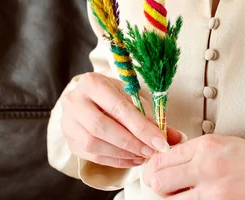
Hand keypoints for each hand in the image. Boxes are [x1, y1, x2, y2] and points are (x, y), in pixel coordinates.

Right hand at [60, 72, 182, 168]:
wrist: (87, 98)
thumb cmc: (112, 94)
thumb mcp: (131, 96)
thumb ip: (151, 116)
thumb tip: (176, 137)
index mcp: (92, 83)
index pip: (118, 108)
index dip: (141, 127)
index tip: (161, 141)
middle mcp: (75, 101)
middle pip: (101, 127)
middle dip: (131, 142)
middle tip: (152, 151)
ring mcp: (68, 122)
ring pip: (93, 144)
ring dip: (123, 153)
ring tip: (144, 155)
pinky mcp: (69, 140)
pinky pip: (92, 156)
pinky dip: (116, 160)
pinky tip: (133, 159)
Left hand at [143, 134, 244, 199]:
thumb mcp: (227, 144)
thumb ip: (197, 152)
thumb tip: (170, 160)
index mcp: (207, 146)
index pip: (161, 158)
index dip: (153, 167)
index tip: (154, 171)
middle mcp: (207, 167)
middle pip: (158, 181)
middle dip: (156, 185)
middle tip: (162, 186)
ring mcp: (214, 192)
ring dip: (172, 198)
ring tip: (183, 194)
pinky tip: (198, 199)